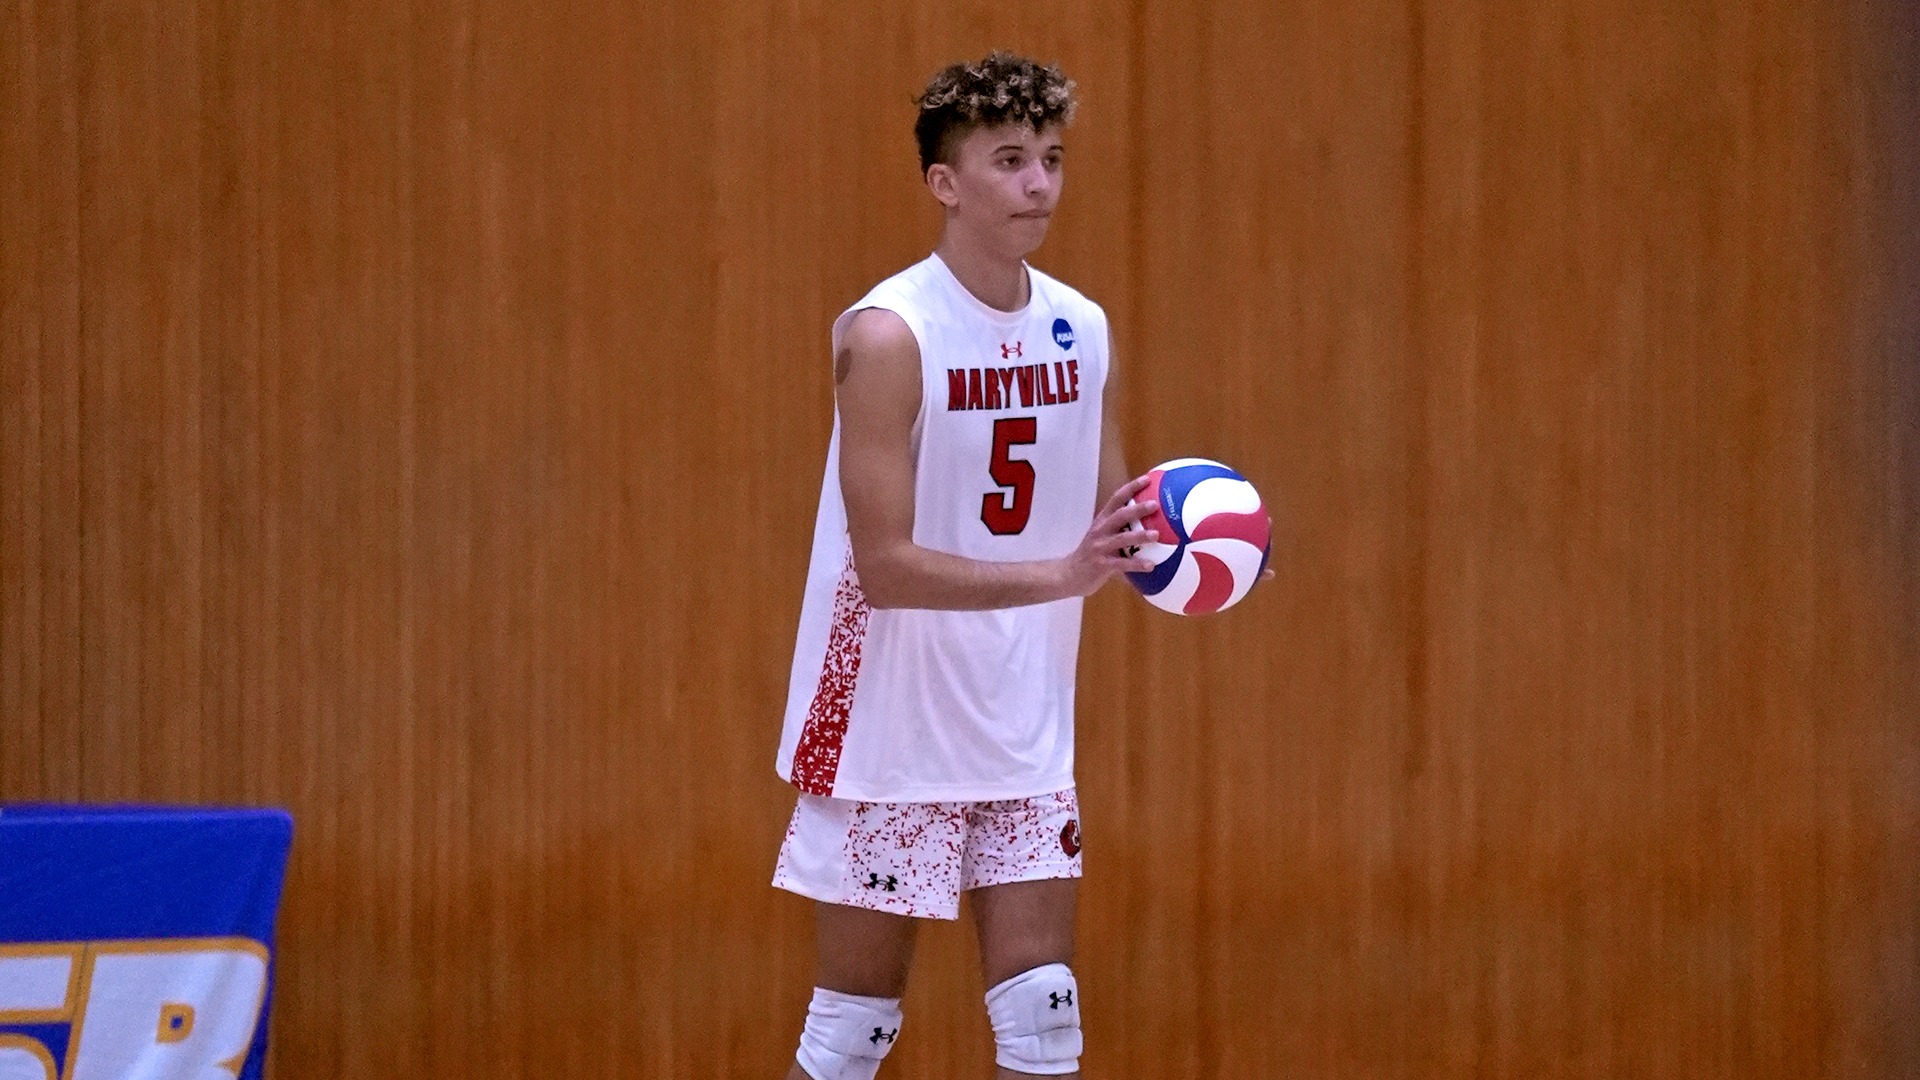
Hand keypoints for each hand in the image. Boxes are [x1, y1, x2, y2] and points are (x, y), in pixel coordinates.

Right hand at [1056, 475, 1160, 597]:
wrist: (1068, 574)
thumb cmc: (1091, 554)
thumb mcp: (1102, 536)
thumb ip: (1120, 528)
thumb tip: (1149, 522)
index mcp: (1102, 520)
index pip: (1116, 499)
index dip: (1131, 487)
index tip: (1147, 479)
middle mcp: (1100, 530)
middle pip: (1120, 515)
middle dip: (1137, 509)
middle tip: (1155, 505)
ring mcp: (1100, 547)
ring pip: (1121, 539)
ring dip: (1139, 536)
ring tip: (1156, 535)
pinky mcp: (1101, 564)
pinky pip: (1122, 564)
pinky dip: (1137, 564)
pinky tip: (1151, 566)